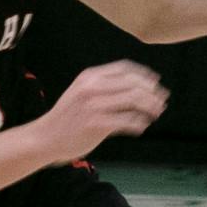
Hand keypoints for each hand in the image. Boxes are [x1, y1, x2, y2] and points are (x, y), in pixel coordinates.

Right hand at [39, 60, 167, 158]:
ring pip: (133, 100)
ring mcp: (94, 105)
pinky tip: (142, 127)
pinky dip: (138, 123)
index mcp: (90, 76)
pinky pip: (127, 121)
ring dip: (149, 106)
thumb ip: (103, 86)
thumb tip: (135, 87)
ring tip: (156, 113)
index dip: (144, 74)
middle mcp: (92, 87)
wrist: (44, 138)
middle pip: (133, 83)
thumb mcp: (81, 92)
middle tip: (162, 100)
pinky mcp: (96, 124)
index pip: (124, 68)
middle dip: (152, 91)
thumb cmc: (66, 118)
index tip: (155, 82)